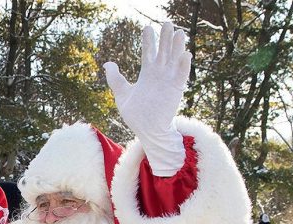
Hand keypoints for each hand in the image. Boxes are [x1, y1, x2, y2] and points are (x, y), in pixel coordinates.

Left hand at [104, 22, 190, 138]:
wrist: (148, 131)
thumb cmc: (135, 115)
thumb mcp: (122, 95)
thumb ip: (115, 79)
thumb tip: (107, 64)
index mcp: (147, 74)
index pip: (148, 53)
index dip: (149, 41)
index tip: (147, 28)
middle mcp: (159, 74)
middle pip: (163, 52)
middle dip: (165, 38)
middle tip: (167, 23)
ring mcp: (169, 81)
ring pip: (174, 59)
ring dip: (177, 46)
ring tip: (178, 32)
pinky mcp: (176, 90)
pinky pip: (182, 75)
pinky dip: (184, 65)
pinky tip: (185, 53)